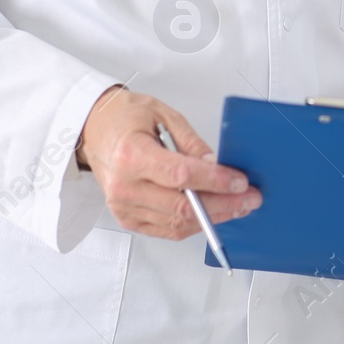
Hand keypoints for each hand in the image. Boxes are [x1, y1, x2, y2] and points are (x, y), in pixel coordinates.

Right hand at [76, 85, 261, 238]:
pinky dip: (193, 225)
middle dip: (224, 205)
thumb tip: (216, 165)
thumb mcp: (163, 114)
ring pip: (178, 224)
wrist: (94, 130)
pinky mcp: (128, 218)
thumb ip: (191, 142)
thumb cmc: (124, 118)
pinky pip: (167, 230)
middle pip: (183, 206)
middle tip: (249, 199)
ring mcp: (124, 206)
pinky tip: (212, 214)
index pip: (182, 176)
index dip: (216, 182)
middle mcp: (125, 186)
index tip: (240, 182)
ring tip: (237, 207)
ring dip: (213, 218)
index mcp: (132, 155)